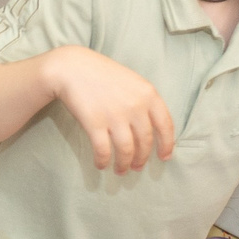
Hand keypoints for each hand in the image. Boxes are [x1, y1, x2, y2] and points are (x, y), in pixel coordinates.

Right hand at [45, 45, 176, 172]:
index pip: (166, 125)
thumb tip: (153, 129)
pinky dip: (103, 161)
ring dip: (124, 164)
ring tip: (120, 171)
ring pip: (126, 150)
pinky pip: (103, 150)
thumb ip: (144, 101)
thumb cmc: (102, 74)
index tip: (164, 157)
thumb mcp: (132, 81)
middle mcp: (135, 106)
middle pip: (145, 141)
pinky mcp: (95, 123)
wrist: (71, 67)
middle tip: (137, 167)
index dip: (167, 145)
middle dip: (142, 159)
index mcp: (148, 94)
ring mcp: (115, 115)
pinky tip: (101, 165)